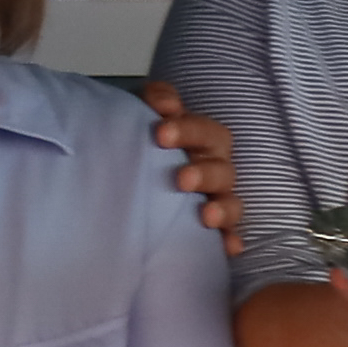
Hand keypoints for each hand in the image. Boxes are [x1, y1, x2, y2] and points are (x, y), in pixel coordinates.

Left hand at [141, 87, 245, 258]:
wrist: (116, 181)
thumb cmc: (139, 143)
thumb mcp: (140, 113)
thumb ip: (154, 99)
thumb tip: (167, 104)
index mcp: (200, 141)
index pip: (205, 132)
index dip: (188, 131)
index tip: (161, 134)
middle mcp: (213, 169)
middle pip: (222, 169)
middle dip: (204, 173)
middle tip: (181, 179)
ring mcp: (214, 200)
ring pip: (231, 203)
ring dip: (222, 208)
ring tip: (206, 216)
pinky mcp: (210, 231)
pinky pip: (228, 236)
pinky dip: (230, 240)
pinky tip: (229, 247)